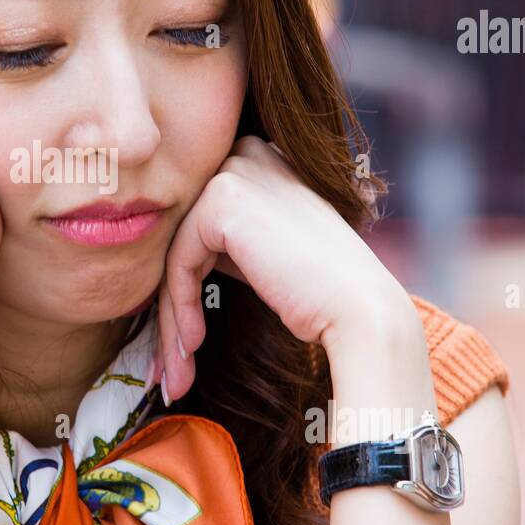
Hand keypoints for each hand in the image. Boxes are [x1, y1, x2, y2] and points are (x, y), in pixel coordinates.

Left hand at [153, 135, 410, 401]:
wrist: (358, 309)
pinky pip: (179, 262)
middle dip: (173, 304)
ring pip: (175, 253)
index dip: (185, 281)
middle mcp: (247, 153)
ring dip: (173, 317)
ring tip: (179, 371)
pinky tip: (193, 345)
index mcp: (260, 158)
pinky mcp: (223, 199)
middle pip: (182, 236)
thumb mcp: (262, 251)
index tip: (184, 337)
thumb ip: (223, 240)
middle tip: (172, 362)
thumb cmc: (318, 291)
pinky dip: (181, 307)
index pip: (199, 220)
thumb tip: (166, 263)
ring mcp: (235, 171)